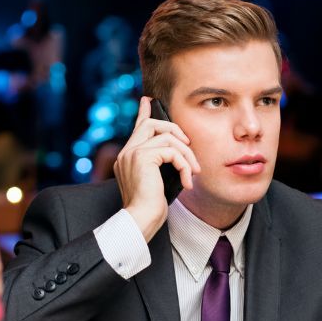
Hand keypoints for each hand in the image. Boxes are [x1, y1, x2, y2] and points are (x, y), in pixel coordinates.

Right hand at [113, 97, 201, 240]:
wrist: (140, 220)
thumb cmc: (150, 207)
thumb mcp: (157, 181)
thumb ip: (161, 164)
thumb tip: (178, 153)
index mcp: (128, 156)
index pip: (137, 127)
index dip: (144, 112)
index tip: (148, 100)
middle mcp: (128, 151)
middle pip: (153, 124)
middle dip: (176, 130)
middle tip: (189, 146)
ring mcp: (133, 152)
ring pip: (168, 137)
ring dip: (187, 155)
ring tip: (194, 172)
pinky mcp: (143, 157)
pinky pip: (172, 151)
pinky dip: (185, 165)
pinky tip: (188, 181)